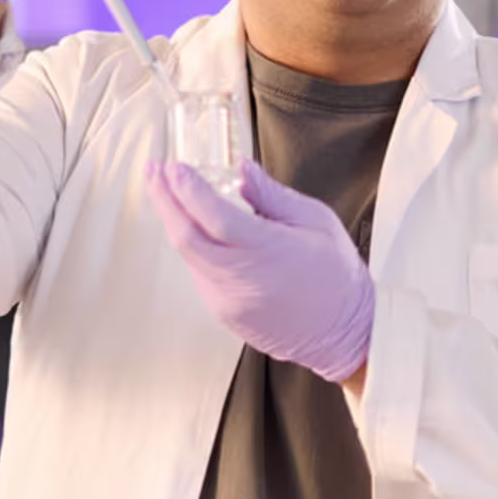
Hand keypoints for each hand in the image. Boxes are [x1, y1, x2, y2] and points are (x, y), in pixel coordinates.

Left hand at [144, 158, 373, 383]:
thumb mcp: (316, 221)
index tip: (173, 166)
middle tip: (153, 171)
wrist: (344, 333)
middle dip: (165, 200)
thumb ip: (272, 196)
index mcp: (269, 251)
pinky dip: (191, 246)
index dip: (189, 190)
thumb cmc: (336, 274)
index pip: (215, 217)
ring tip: (166, 193)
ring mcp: (229, 301)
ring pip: (188, 256)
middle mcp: (242, 279)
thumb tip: (240, 169)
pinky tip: (192, 227)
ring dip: (174, 222)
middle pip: (186, 236)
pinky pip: (199, 274)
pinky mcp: (224, 314)